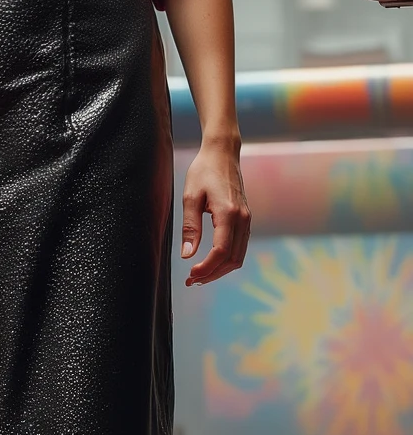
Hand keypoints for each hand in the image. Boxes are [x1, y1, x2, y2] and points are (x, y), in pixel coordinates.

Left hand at [180, 136, 249, 285]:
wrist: (223, 153)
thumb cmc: (203, 171)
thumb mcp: (190, 197)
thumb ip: (190, 227)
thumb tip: (187, 255)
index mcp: (229, 213)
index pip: (221, 251)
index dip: (206, 268)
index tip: (190, 275)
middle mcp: (243, 219)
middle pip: (232, 259)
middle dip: (212, 274)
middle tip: (191, 281)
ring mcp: (247, 220)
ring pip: (238, 256)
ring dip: (220, 270)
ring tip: (198, 276)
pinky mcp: (245, 220)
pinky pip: (240, 247)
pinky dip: (226, 260)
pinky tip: (210, 262)